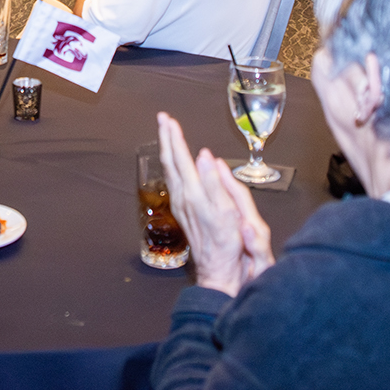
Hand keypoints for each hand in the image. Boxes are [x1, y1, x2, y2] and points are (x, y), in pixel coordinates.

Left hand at [156, 112, 273, 296]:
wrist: (218, 270)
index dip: (175, 138)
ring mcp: (180, 204)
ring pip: (169, 171)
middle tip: (163, 119)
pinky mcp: (182, 211)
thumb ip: (215, 182)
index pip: (181, 159)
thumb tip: (204, 156)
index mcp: (194, 193)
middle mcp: (183, 197)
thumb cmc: (226, 243)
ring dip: (167, 150)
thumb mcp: (227, 211)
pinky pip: (173, 180)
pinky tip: (174, 163)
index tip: (169, 120)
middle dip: (166, 138)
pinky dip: (171, 165)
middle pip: (170, 162)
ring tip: (166, 135)